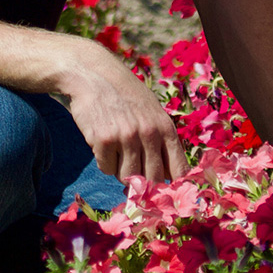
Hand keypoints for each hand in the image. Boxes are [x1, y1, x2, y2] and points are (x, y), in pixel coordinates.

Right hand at [57, 45, 186, 183]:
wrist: (95, 76)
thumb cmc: (127, 97)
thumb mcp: (152, 113)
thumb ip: (162, 142)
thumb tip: (168, 178)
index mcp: (166, 128)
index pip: (178, 170)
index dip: (173, 188)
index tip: (165, 196)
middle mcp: (149, 133)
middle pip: (152, 180)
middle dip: (144, 186)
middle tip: (136, 181)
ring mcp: (126, 137)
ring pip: (128, 178)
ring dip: (121, 172)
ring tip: (118, 153)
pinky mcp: (104, 140)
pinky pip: (107, 169)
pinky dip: (104, 162)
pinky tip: (103, 144)